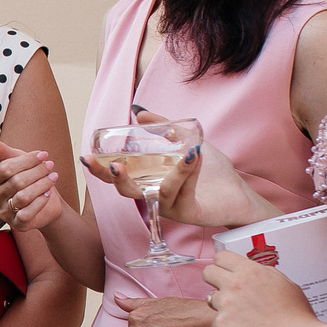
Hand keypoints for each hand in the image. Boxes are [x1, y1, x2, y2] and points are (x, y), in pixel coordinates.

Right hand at [0, 133, 67, 230]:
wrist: (46, 199)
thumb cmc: (28, 175)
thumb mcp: (15, 159)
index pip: (6, 168)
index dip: (26, 160)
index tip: (43, 155)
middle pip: (16, 182)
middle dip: (37, 172)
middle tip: (50, 165)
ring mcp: (3, 212)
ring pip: (23, 197)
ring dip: (42, 185)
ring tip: (53, 177)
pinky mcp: (16, 224)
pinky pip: (27, 213)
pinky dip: (41, 201)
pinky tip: (48, 193)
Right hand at [86, 120, 266, 231]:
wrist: (239, 193)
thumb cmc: (211, 173)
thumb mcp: (186, 142)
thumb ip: (164, 128)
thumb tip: (139, 112)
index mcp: (148, 182)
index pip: (118, 178)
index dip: (100, 170)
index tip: (88, 157)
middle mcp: (153, 197)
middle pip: (127, 192)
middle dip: (116, 179)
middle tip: (113, 166)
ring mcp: (169, 207)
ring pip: (160, 192)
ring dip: (172, 172)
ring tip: (187, 152)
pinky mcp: (188, 214)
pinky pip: (183, 194)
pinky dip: (189, 174)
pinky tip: (196, 157)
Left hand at [201, 249, 322, 326]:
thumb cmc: (297, 317)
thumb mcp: (285, 284)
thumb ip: (264, 275)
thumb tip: (253, 272)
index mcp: (252, 271)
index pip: (221, 257)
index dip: (223, 265)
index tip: (227, 273)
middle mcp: (235, 284)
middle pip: (208, 273)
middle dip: (215, 281)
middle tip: (228, 293)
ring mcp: (226, 304)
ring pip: (211, 299)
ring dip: (223, 307)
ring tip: (244, 318)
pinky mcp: (222, 324)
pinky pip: (217, 322)